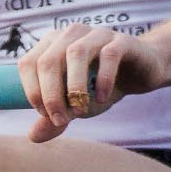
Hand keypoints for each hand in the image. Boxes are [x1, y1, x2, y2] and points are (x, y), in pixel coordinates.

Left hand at [16, 25, 166, 141]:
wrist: (142, 72)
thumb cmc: (101, 86)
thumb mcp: (76, 105)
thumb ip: (54, 119)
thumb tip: (32, 137)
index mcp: (51, 44)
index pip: (28, 63)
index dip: (33, 91)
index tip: (45, 115)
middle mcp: (70, 34)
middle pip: (48, 61)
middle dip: (51, 94)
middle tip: (59, 119)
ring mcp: (96, 34)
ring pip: (75, 54)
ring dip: (74, 86)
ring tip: (80, 111)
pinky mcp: (122, 41)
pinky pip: (109, 55)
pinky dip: (103, 79)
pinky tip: (102, 98)